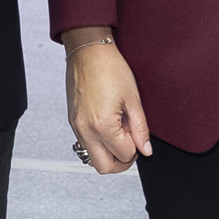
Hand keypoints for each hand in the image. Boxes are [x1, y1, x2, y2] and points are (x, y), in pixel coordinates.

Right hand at [62, 32, 152, 172]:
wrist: (88, 51)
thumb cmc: (109, 68)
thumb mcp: (133, 99)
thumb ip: (140, 128)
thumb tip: (145, 148)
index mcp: (102, 126)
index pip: (124, 155)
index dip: (136, 148)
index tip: (138, 135)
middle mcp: (85, 130)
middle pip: (104, 167)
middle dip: (120, 162)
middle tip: (131, 146)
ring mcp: (76, 126)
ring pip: (91, 157)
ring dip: (108, 152)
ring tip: (119, 131)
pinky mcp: (72, 121)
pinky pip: (85, 143)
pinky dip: (98, 142)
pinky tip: (108, 125)